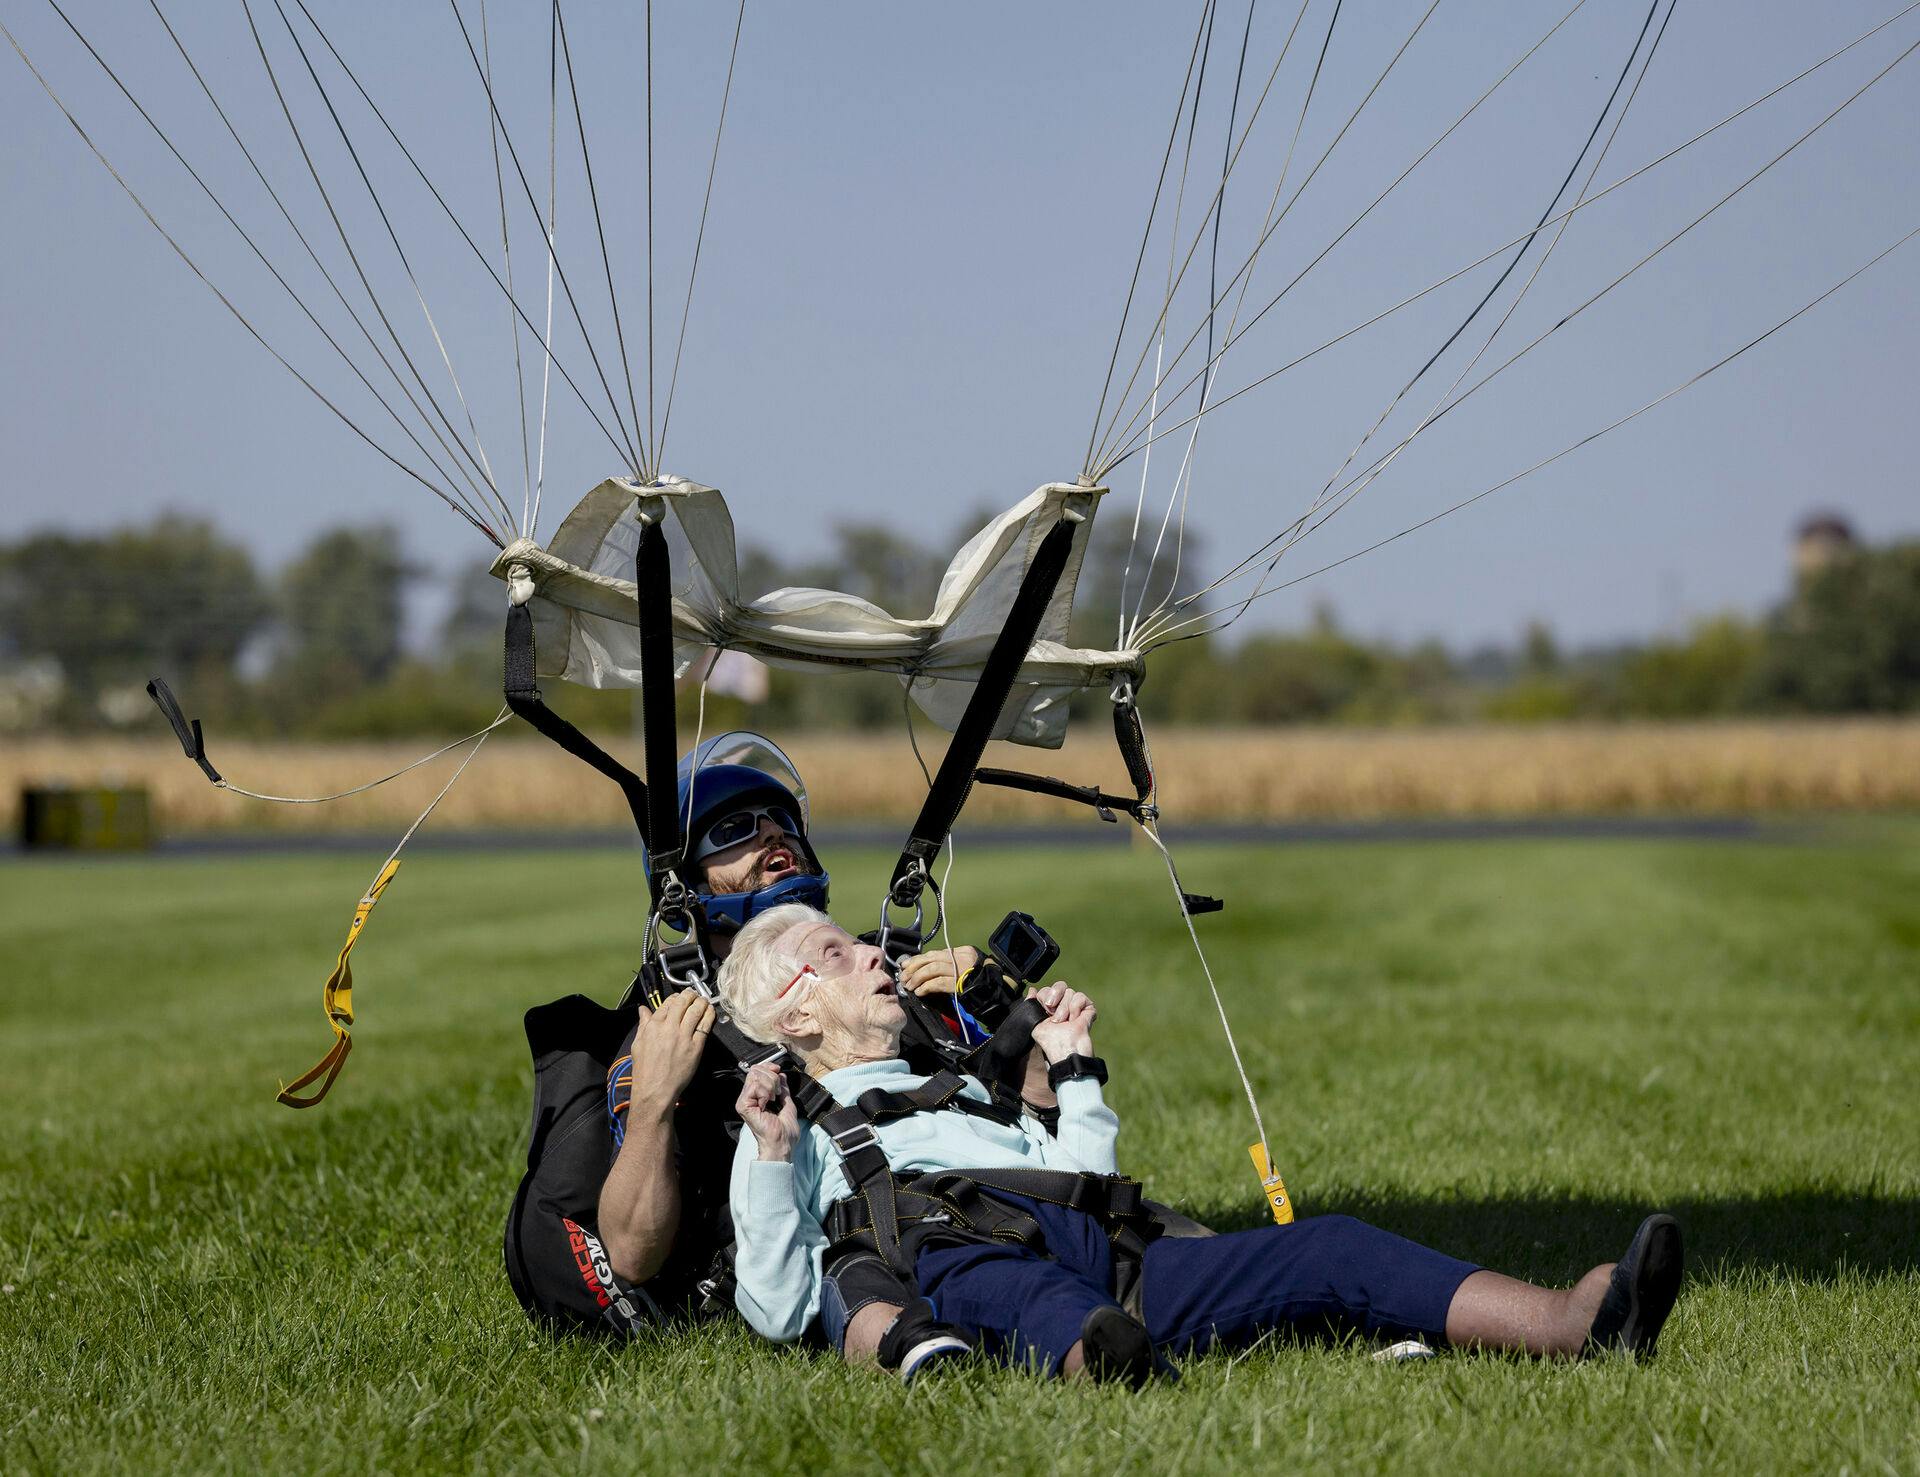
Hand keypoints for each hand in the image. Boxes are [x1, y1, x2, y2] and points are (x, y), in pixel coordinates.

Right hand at [627, 991, 714, 1120]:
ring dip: (702, 1002)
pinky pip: (705, 1025)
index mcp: (653, 1026)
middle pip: (683, 1003)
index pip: (668, 1003)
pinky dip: (709, 1015)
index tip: (681, 998)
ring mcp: (683, 1037)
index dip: (677, 997)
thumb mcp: (638, 1044)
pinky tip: (711, 1011)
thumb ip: (643, 1024)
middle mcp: (669, 1028)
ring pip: (696, 1010)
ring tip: (704, 1000)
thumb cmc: (645, 1070)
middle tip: (695, 995)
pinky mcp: (695, 1047)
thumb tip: (643, 1009)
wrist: (655, 1090)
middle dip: (691, 995)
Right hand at [735, 1061, 799, 1161]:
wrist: (782, 1143)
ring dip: (770, 1086)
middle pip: (756, 1070)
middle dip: (772, 1078)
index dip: (769, 1067)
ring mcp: (744, 1101)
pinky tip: (767, 1103)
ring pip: (755, 1076)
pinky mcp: (743, 1105)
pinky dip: (765, 1092)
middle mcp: (749, 1098)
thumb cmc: (785, 1131)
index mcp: (757, 1097)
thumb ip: (783, 1089)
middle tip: (776, 1094)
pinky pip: (755, 1086)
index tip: (778, 1071)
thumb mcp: (787, 1103)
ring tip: (772, 1100)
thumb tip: (781, 1075)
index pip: (757, 1071)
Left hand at [899, 945, 980, 996]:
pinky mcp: (960, 984)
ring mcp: (961, 970)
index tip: (907, 965)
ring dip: (917, 977)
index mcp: (963, 951)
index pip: (935, 953)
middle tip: (904, 976)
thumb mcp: (966, 967)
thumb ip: (950, 964)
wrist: (997, 991)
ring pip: (932, 969)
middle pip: (931, 958)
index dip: (918, 959)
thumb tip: (926, 968)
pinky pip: (938, 983)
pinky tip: (920, 992)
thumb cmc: (980, 981)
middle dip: (914, 967)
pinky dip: (926, 987)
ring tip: (909, 986)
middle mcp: (962, 958)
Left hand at [1028, 983, 1095, 1063]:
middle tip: (1052, 1012)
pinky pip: (1080, 997)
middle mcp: (1063, 1005)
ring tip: (1064, 1022)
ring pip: (1070, 992)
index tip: (1044, 1010)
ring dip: (1064, 1008)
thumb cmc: (1050, 1041)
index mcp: (1050, 1007)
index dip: (1044, 997)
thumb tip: (1032, 989)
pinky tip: (1074, 1020)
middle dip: (1054, 997)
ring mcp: (1076, 1007)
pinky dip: (1075, 1007)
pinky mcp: (1088, 1009)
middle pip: (1059, 986)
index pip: (1047, 989)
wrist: (1066, 1050)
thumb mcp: (1034, 1023)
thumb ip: (1031, 1005)